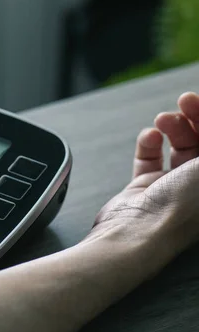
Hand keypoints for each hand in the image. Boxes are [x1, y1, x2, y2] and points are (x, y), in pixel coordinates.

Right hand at [92, 91, 198, 267]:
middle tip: (185, 100)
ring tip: (163, 120)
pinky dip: (149, 143)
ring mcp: (173, 187)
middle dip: (195, 117)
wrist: (139, 232)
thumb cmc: (184, 207)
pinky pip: (149, 157)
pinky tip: (150, 138)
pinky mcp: (145, 186)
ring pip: (178, 145)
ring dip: (172, 127)